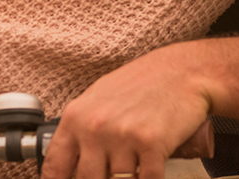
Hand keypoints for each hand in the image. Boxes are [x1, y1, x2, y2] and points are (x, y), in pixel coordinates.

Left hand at [42, 43, 215, 178]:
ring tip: (135, 164)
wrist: (183, 71)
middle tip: (112, 172)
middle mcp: (96, 126)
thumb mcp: (99, 99)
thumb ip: (81, 130)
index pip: (55, 167)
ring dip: (128, 178)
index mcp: (76, 117)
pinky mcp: (152, 143)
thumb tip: (68, 165)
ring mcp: (123, 135)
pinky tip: (152, 169)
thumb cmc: (142, 84)